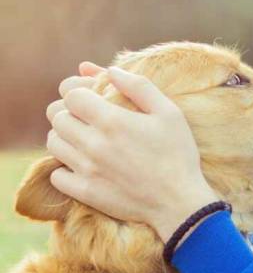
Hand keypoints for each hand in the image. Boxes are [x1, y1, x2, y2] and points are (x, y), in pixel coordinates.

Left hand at [46, 62, 217, 241]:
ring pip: (53, 143)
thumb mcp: (169, 113)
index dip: (79, 92)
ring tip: (84, 139)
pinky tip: (83, 165)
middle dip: (69, 111)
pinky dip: (64, 167)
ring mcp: (86, 170)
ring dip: (64, 136)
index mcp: (112, 120)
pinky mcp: (85, 192)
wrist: (179, 202)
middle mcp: (93, 143)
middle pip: (56, 116)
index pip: (70, 95)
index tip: (92, 98)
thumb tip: (111, 70)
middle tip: (87, 117)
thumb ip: (139, 87)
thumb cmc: (178, 154)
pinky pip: (56, 174)